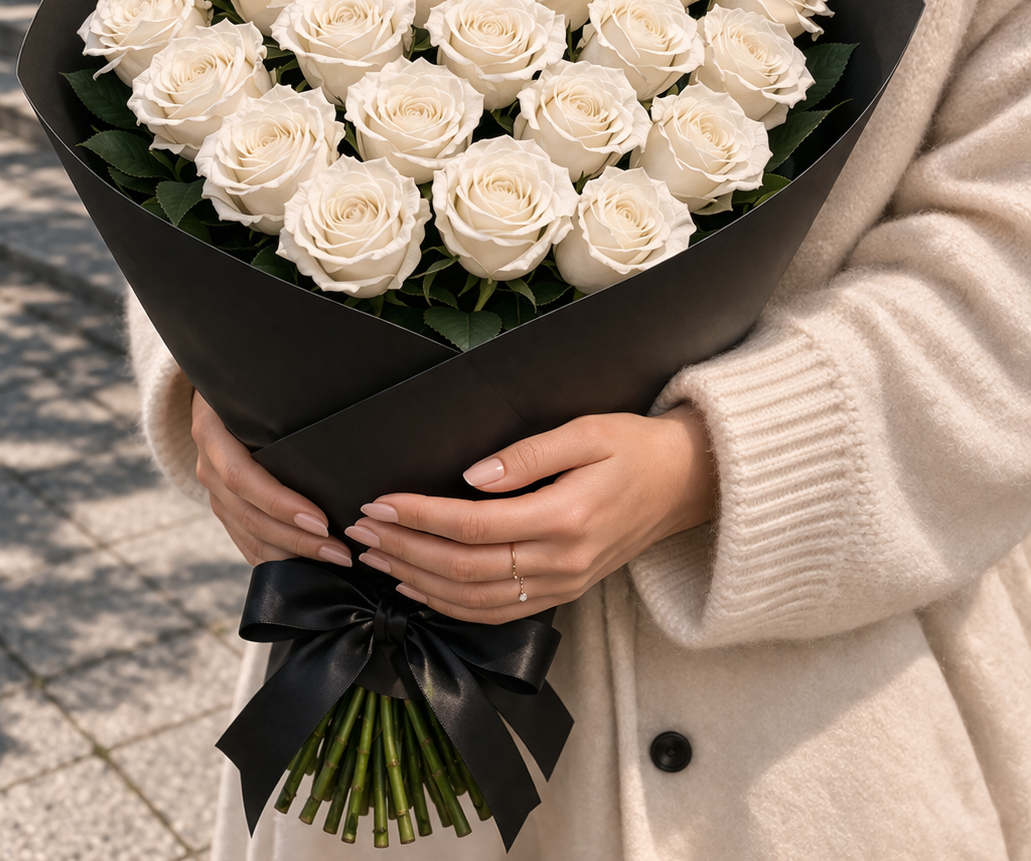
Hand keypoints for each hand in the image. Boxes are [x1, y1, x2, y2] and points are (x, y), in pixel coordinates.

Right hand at [191, 390, 352, 567]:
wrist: (213, 395)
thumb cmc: (250, 385)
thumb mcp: (258, 386)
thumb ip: (286, 403)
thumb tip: (346, 420)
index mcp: (213, 432)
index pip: (243, 478)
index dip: (281, 503)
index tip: (322, 520)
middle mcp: (208, 465)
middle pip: (250, 515)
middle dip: (296, 539)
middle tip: (340, 552)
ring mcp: (213, 490)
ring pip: (248, 535)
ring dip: (291, 554)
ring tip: (334, 560)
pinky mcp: (223, 507)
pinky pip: (245, 542)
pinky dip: (274, 558)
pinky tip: (305, 567)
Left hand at [343, 405, 714, 623]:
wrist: (684, 484)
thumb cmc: (634, 448)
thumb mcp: (587, 431)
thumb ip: (528, 454)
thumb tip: (472, 476)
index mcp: (565, 518)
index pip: (474, 526)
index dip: (419, 516)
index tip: (378, 503)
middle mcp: (561, 562)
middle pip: (463, 569)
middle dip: (404, 549)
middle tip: (360, 532)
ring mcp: (562, 585)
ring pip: (474, 599)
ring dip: (418, 581)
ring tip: (375, 558)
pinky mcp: (562, 593)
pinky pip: (496, 612)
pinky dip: (450, 605)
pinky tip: (418, 587)